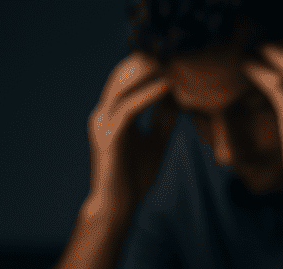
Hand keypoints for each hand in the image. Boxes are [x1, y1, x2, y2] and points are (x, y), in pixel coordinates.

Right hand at [87, 52, 179, 222]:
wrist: (119, 206)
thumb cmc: (134, 178)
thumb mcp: (156, 142)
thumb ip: (164, 119)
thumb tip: (179, 97)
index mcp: (112, 114)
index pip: (127, 80)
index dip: (147, 66)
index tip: (173, 56)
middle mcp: (103, 114)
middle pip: (122, 76)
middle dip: (145, 61)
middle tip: (172, 49)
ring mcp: (103, 124)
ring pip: (122, 86)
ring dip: (147, 71)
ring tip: (170, 59)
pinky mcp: (109, 136)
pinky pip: (129, 108)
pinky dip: (148, 94)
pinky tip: (167, 86)